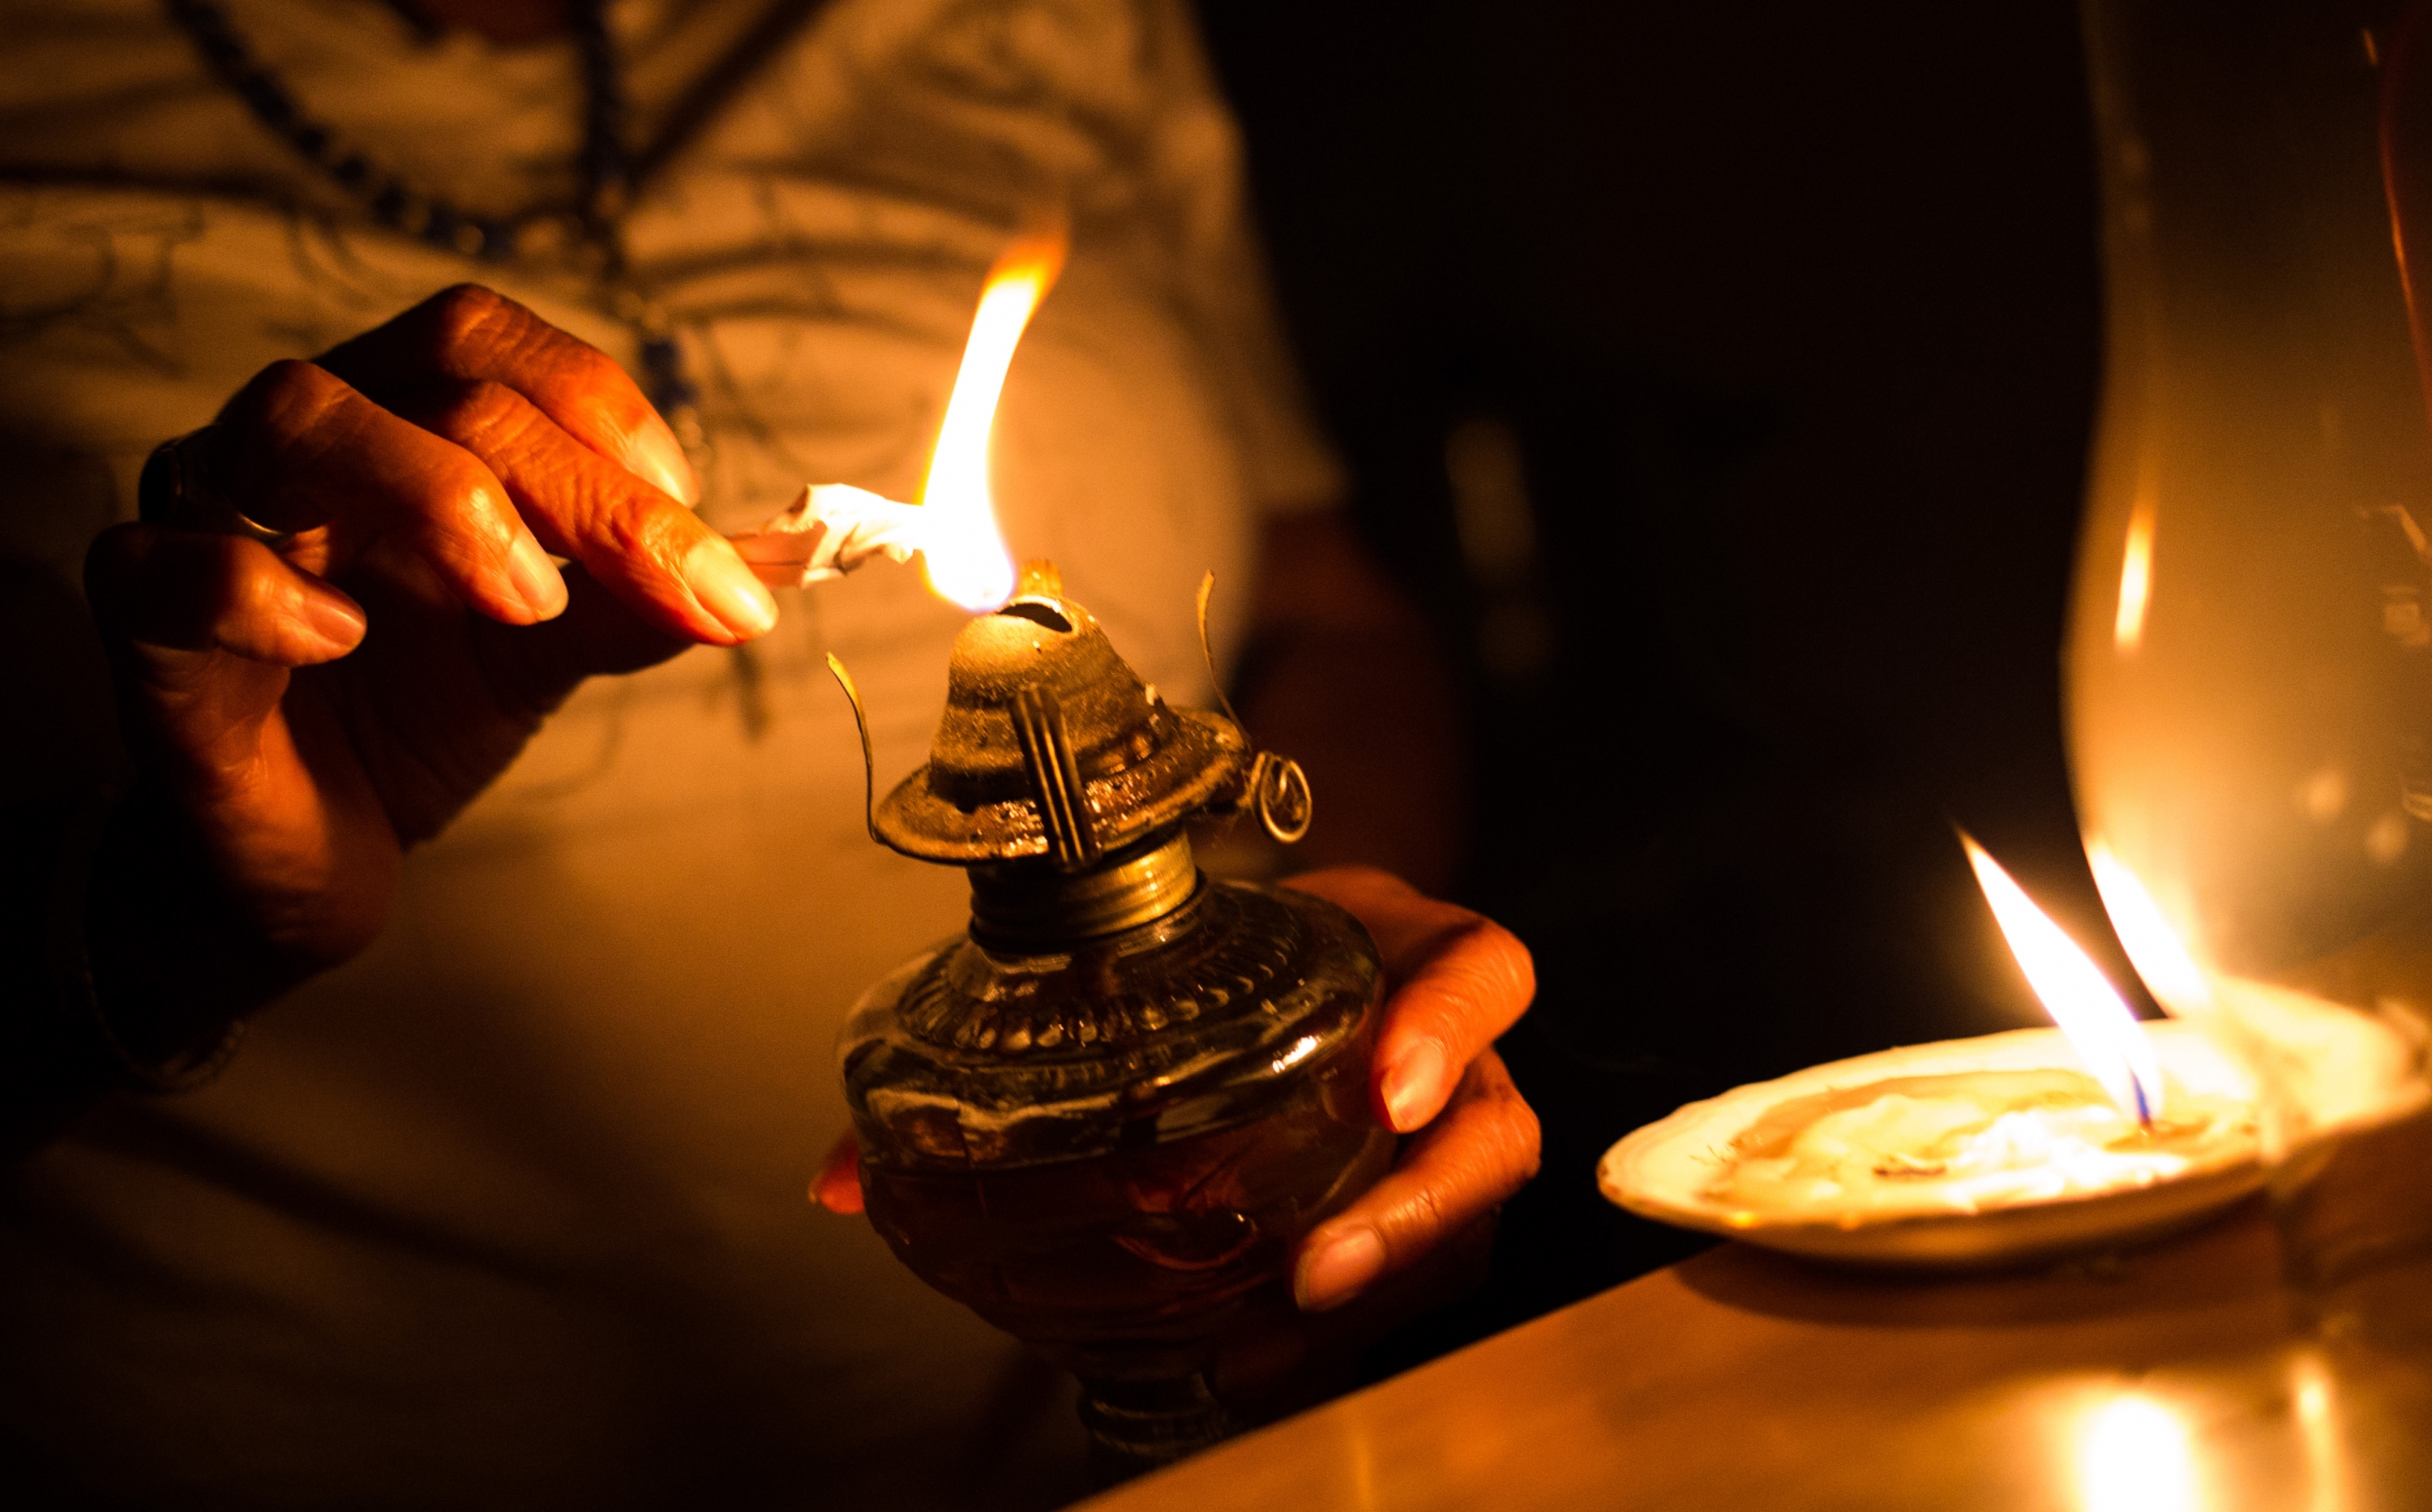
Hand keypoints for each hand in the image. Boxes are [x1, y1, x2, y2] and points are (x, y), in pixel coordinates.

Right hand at [83, 285, 776, 1006]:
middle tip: (677, 584)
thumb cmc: (411, 717)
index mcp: (401, 418)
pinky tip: (345, 636)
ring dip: (441, 495)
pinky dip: (262, 588)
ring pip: (298, 417)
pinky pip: (164, 566)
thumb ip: (630, 601)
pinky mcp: (145, 629)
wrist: (306, 857)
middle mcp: (305, 441)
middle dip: (580, 483)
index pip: (491, 343)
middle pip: (436, 381)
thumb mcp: (545, 651)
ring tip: (529, 600)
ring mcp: (212, 518)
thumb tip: (751, 568)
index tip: (692, 506)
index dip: (600, 407)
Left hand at [813, 866, 1538, 1398]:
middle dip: (1419, 1211)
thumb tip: (844, 1175)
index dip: (1450, 1026)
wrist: (1310, 949)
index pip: (1480, 972)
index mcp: (1408, 954)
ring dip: (1373, 1294)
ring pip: (1463, 1230)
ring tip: (1269, 1342)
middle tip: (1315, 1266)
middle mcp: (1449, 1060)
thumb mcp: (1159, 937)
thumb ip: (1014, 1022)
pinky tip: (1247, 1365)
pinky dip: (1331, 1332)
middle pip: (1493, 1137)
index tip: (1387, 1082)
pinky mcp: (1415, 1221)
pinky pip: (1408, 1285)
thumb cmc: (1245, 942)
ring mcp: (1444, 1147)